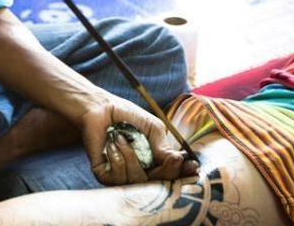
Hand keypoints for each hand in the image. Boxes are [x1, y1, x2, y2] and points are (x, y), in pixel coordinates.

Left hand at [79, 93, 198, 184]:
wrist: (100, 108)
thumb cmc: (127, 116)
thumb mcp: (153, 128)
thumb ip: (164, 146)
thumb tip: (177, 161)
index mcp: (155, 162)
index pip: (171, 175)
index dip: (184, 175)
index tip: (193, 168)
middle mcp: (141, 172)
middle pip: (158, 186)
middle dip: (165, 171)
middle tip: (169, 158)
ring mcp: (123, 176)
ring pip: (137, 181)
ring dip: (132, 157)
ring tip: (122, 138)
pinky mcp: (105, 175)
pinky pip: (117, 178)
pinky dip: (117, 159)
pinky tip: (112, 145)